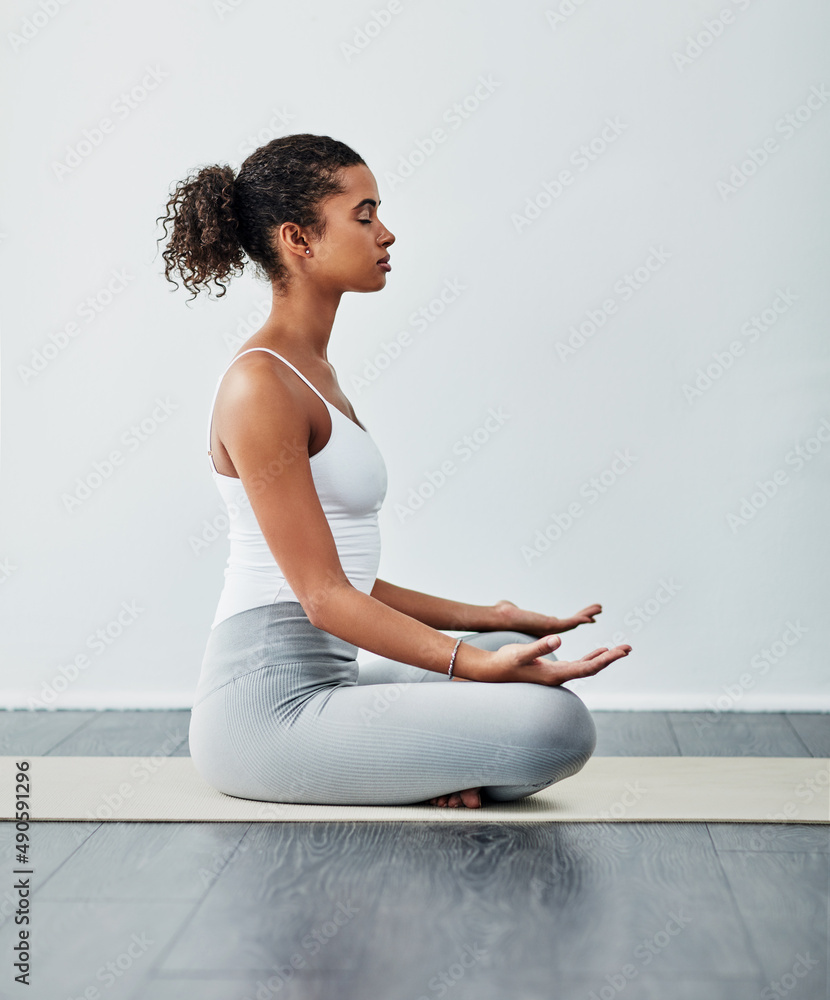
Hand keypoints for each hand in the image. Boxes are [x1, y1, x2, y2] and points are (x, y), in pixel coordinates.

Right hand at [482, 634, 631, 685]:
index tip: (621, 651)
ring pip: (587, 666)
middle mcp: (560, 676)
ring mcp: (557, 674)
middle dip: (611, 658)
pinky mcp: (553, 669)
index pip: (588, 667)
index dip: (606, 659)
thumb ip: (539, 647)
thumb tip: (558, 639)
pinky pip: (579, 664)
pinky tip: (599, 652)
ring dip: (604, 657)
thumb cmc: (506, 662)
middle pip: (593, 668)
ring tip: (620, 650)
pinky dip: (591, 657)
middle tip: (629, 647)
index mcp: (556, 674)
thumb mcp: (521, 652)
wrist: (492, 671)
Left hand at [492, 599, 602, 635]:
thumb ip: (512, 608)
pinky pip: (569, 623)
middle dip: (586, 615)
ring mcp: (550, 629)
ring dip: (586, 614)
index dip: (576, 619)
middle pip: (572, 622)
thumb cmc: (504, 613)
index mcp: (541, 626)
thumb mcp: (512, 609)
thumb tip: (505, 605)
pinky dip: (580, 619)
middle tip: (598, 610)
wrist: (501, 617)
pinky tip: (589, 617)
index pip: (563, 623)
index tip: (587, 616)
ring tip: (599, 608)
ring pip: (573, 622)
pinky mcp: (549, 626)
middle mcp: (548, 629)